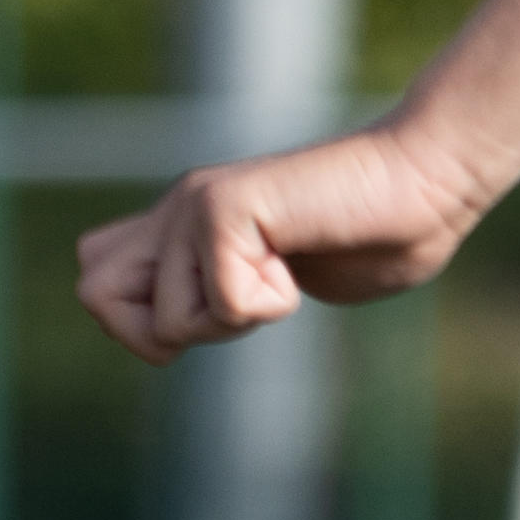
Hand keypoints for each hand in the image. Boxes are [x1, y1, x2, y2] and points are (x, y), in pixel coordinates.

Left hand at [74, 117, 510, 365]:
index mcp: (179, 223)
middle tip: (237, 301)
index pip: (94, 281)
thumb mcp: (277, 280)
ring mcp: (192, 203)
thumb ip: (224, 294)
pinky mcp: (222, 205)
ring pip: (168, 321)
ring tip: (283, 269)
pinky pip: (222, 301)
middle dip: (166, 332)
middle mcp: (173, 207)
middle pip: (95, 297)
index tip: (219, 308)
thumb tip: (168, 334)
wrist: (425, 185)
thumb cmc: (374, 238)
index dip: (140, 323)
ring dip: (236, 320)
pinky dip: (271, 304)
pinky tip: (300, 257)